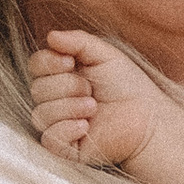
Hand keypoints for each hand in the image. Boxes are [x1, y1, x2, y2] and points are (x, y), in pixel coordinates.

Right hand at [29, 27, 163, 171]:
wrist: (147, 117)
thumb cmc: (128, 86)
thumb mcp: (105, 55)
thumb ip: (78, 41)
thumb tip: (51, 35)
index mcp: (62, 75)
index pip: (36, 65)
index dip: (48, 63)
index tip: (71, 62)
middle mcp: (56, 99)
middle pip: (37, 89)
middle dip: (66, 86)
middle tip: (91, 90)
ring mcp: (59, 124)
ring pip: (41, 114)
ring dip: (69, 107)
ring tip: (94, 107)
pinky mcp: (66, 147)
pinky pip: (49, 139)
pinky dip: (66, 129)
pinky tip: (86, 126)